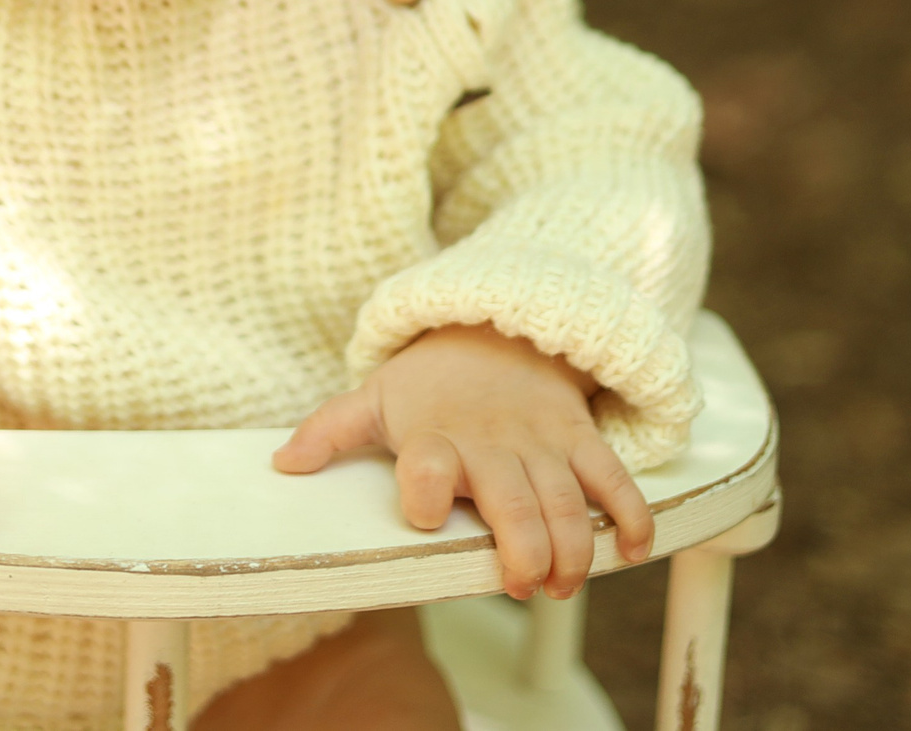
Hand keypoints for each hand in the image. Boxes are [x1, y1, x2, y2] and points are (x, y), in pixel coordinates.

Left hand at [272, 325, 652, 597]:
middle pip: (510, 499)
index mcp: (435, 437)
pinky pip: (611, 476)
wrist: (498, 325)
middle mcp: (490, 443)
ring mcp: (540, 442)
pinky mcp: (577, 438)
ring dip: (571, 547)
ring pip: (565, 499)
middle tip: (520, 585)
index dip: (425, 490)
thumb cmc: (431, 381)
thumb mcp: (376, 397)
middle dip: (521, 547)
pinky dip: (628, 513)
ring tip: (562, 585)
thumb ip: (332, 431)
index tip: (426, 515)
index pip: (427, 465)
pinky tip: (629, 550)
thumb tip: (282, 464)